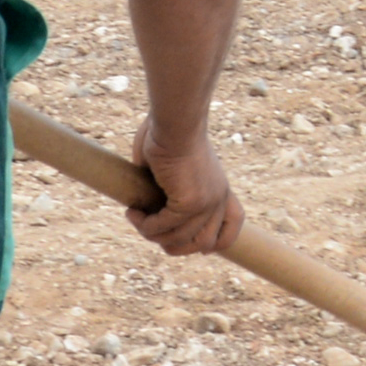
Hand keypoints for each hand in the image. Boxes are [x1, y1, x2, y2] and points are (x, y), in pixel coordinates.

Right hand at [127, 133, 241, 257]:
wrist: (175, 119)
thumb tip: (149, 204)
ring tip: (136, 217)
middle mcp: (219, 198)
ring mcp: (206, 203)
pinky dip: (144, 225)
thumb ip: (170, 188)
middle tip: (150, 229)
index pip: (233, 225)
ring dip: (151, 234)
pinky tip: (132, 212)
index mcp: (221, 188)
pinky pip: (162, 227)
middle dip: (174, 245)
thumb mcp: (175, 165)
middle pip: (203, 244)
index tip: (194, 245)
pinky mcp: (189, 203)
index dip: (216, 242)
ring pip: (178, 239)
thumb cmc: (170, 131)